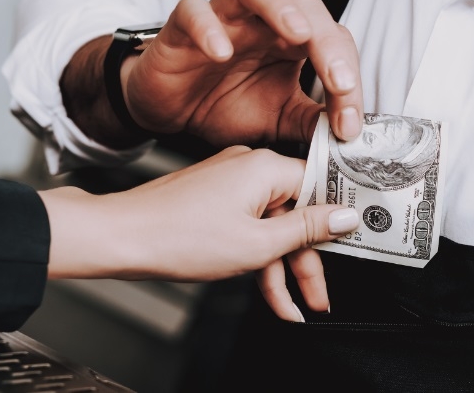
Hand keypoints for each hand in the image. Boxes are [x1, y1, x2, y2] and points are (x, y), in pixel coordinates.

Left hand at [39, 147, 358, 288]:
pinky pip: (249, 225)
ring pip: (272, 225)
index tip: (352, 244)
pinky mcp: (214, 197)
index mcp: (266, 166)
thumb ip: (308, 229)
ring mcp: (230, 181)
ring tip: (292, 307)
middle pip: (297, 211)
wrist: (121, 237)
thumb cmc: (179, 236)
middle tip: (318, 295)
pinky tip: (267, 290)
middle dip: (308, 259)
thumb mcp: (258, 243)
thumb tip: (346, 216)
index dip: (338, 221)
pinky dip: (258, 255)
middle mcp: (250, 166)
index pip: (322, 186)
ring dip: (283, 267)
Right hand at [124, 0, 363, 145]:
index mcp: (292, 37)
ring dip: (278, 4)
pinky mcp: (181, 25)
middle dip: (327, 39)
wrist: (171, 111)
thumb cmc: (224, 104)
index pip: (334, 39)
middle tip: (339, 81)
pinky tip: (221, 52)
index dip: (349, 78)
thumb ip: (312, 123)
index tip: (348, 124)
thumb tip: (349, 134)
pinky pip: (193, 9)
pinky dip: (207, 26)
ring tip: (298, 34)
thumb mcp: (278, 120)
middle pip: (303, 1)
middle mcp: (262, 17)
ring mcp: (223, 15)